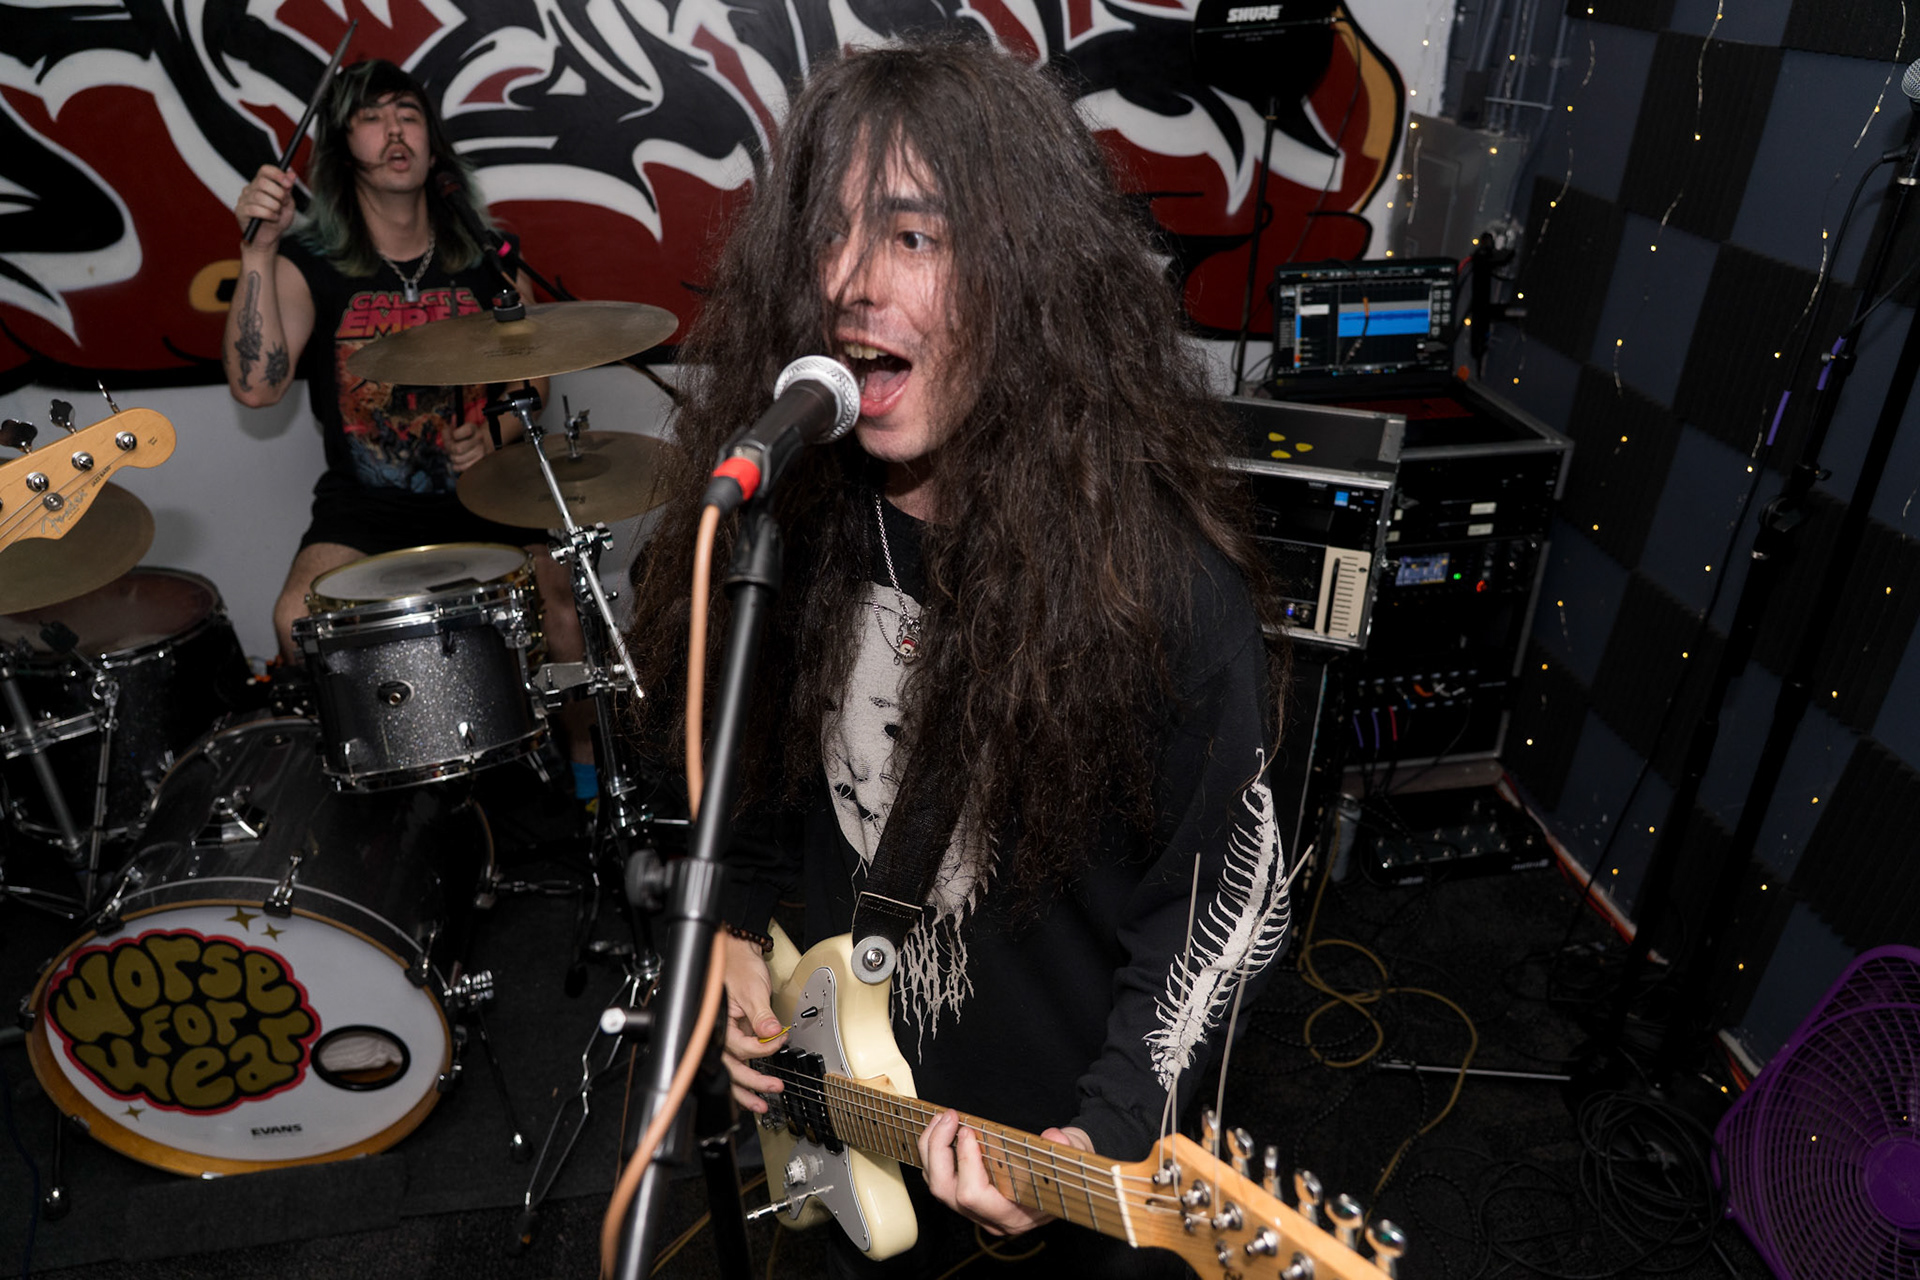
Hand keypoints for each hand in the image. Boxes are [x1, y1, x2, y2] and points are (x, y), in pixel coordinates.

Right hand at [235, 164, 295, 249]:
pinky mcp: (240, 211)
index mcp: (261, 184)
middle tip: (283, 203)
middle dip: (278, 193)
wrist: (269, 238)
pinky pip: (255, 209)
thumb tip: (291, 174)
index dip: (277, 174)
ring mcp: (243, 199)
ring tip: (278, 214)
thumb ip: (288, 190)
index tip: (288, 184)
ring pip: (260, 197)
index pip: (265, 170)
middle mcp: (250, 189)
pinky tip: (273, 218)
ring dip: (274, 207)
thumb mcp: (287, 204)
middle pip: (262, 182)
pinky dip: (269, 214)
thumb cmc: (277, 221)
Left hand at [444, 419, 494, 473]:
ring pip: (457, 459)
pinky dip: (456, 466)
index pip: (456, 434)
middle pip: (457, 449)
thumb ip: (447, 431)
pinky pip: (461, 468)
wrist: (480, 444)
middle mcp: (478, 439)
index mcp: (472, 428)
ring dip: (452, 457)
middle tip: (450, 447)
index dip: (451, 436)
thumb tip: (444, 432)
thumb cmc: (464, 437)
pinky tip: (458, 461)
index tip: (453, 435)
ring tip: (455, 454)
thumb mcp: (456, 429)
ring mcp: (480, 452)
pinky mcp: (479, 463)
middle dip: (449, 449)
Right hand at [719, 934, 786, 1112]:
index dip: (762, 1048)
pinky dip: (745, 1076)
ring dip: (745, 1090)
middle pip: (731, 1067)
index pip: (741, 1046)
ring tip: (761, 1105)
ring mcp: (724, 1035)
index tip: (779, 1041)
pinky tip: (753, 1090)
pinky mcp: (734, 1034)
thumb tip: (771, 1033)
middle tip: (773, 1088)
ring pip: (731, 1071)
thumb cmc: (738, 965)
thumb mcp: (752, 990)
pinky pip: (737, 1061)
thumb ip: (761, 1016)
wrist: (735, 951)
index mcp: (717, 1022)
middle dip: (752, 1082)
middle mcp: (717, 1032)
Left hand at [918, 1111, 1093, 1236]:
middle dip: (940, 1150)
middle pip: (946, 1191)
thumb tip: (1053, 1138)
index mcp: (1016, 1215)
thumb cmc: (1067, 1170)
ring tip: (941, 1119)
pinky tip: (941, 1133)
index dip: (966, 1162)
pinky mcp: (970, 1202)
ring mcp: (978, 1213)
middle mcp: (992, 1219)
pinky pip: (941, 1183)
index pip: (974, 1195)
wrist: (1069, 1182)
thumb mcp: (1073, 1156)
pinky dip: (935, 1157)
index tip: (969, 1131)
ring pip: (938, 1188)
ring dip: (933, 1150)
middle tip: (950, 1118)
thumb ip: (1063, 1149)